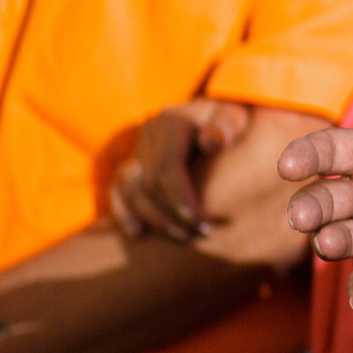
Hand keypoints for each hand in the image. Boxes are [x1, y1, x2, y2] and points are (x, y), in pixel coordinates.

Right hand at [110, 99, 251, 240]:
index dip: (180, 197)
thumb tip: (211, 141)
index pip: (168, 165)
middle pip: (149, 183)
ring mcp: (138, 150)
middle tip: (203, 234)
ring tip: (184, 237)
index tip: (200, 222)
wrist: (217, 115)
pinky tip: (138, 232)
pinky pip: (118, 191)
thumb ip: (224, 127)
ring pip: (132, 191)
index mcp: (172, 121)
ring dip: (154, 218)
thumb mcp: (233, 117)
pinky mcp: (132, 166)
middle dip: (173, 214)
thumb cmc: (232, 121)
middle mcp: (149, 135)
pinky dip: (125, 212)